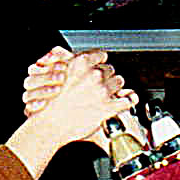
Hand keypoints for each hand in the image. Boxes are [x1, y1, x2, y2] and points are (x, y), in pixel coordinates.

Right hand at [8, 49, 136, 179]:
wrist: (49, 123)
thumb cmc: (50, 102)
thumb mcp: (58, 74)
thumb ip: (72, 64)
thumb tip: (80, 61)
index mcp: (81, 63)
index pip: (101, 56)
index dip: (99, 63)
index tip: (99, 66)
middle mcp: (94, 74)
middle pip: (110, 69)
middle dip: (105, 77)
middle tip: (97, 85)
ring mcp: (102, 91)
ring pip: (119, 81)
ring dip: (114, 87)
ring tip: (106, 94)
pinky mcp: (109, 107)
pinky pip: (128, 99)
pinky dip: (129, 99)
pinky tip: (126, 100)